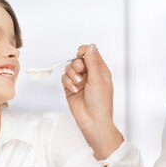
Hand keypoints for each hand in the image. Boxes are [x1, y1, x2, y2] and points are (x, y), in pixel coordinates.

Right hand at [62, 44, 122, 158]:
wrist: (93, 120)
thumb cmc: (101, 102)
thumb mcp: (98, 79)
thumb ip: (92, 62)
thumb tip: (91, 46)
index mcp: (100, 70)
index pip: (91, 53)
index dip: (84, 51)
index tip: (79, 54)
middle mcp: (90, 74)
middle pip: (78, 59)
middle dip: (77, 64)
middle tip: (80, 72)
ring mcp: (79, 81)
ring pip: (69, 68)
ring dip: (72, 75)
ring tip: (78, 85)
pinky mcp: (70, 88)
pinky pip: (64, 78)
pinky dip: (68, 83)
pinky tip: (74, 90)